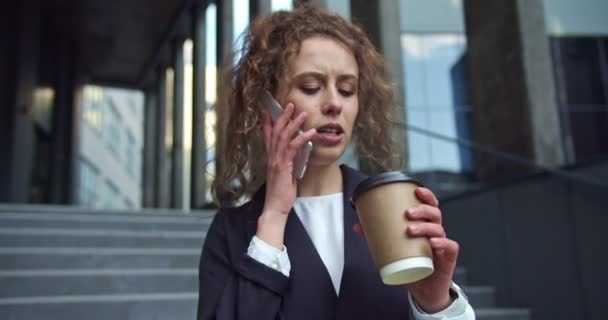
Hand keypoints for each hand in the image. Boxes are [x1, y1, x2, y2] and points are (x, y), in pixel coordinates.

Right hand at [257, 103, 315, 248]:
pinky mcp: (283, 166)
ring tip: (302, 113)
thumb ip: (289, 164)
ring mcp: (276, 161)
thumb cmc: (281, 194)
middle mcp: (271, 157)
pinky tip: (310, 133)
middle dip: (282, 116)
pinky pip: (293, 148)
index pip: (267, 137)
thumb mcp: (286, 175)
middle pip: (275, 131)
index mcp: (271, 158)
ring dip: (293, 123)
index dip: (267, 123)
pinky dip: (302, 138)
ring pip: (283, 136)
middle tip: (289, 104)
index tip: (268, 111)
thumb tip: (298, 156)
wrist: (275, 207)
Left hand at [353, 187, 458, 312]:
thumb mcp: (394, 247)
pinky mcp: (448, 256)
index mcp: (425, 224)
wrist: (424, 287)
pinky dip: (442, 243)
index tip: (417, 190)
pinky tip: (433, 243)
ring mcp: (443, 243)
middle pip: (434, 213)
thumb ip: (378, 236)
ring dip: (426, 226)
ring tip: (411, 229)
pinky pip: (449, 246)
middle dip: (422, 209)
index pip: (430, 205)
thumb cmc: (411, 262)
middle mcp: (436, 231)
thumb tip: (358, 226)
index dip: (426, 195)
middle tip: (408, 213)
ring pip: (438, 228)